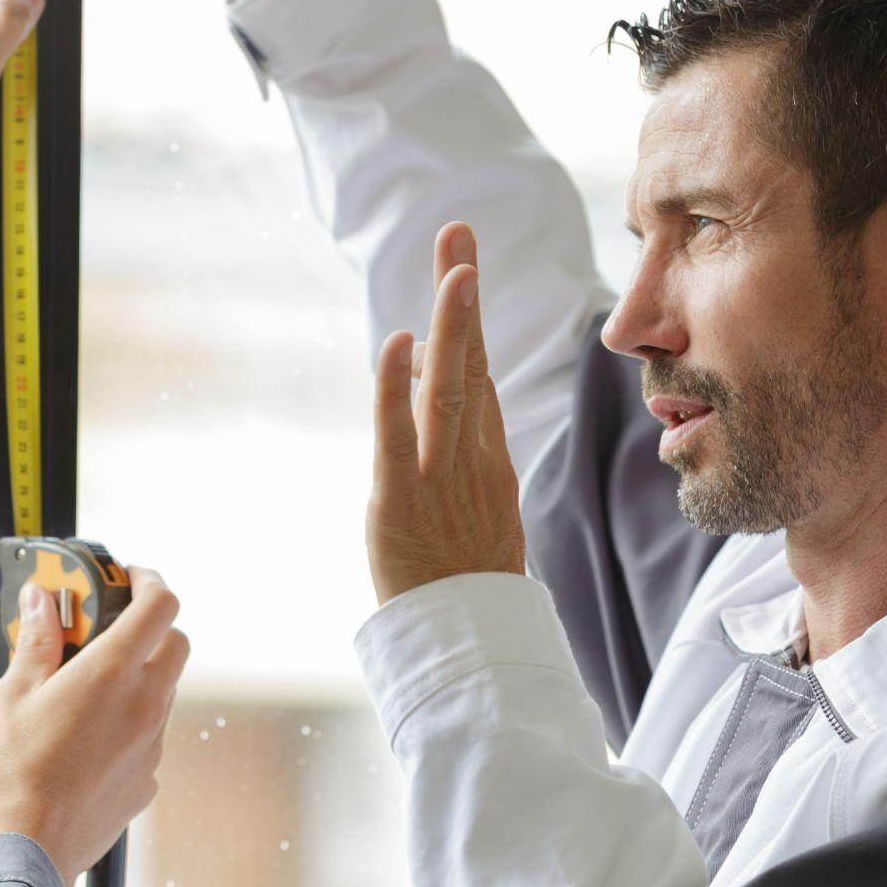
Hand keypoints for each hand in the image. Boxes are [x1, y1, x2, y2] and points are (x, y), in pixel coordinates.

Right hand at [0, 568, 189, 886]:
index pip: (160, 604)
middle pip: (175, 643)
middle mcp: (144, 705)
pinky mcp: (146, 780)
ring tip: (86, 686)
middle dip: (149, 626)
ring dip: (138, 675)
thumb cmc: (11, 777)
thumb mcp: (12, 696)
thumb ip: (35, 643)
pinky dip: (130, 721)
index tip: (127, 578)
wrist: (26, 853)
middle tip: (106, 629)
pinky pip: (150, 735)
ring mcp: (151, 746)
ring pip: (164, 690)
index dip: (148, 580)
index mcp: (111, 673)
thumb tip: (40, 603)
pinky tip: (87, 736)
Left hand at [367, 223, 526, 603]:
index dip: (470, 322)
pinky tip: (397, 346)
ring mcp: (439, 478)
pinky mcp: (400, 501)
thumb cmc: (467, 584)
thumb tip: (447, 391)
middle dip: (464, 298)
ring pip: (450, 389)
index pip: (480, 377)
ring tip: (456, 266)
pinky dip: (398, 390)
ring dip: (452, 325)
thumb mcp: (477, 512)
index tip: (461, 265)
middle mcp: (471, 460)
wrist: (471, 649)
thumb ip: (465, 454)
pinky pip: (399, 437)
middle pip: (474, 364)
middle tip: (460, 238)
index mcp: (489, 461)